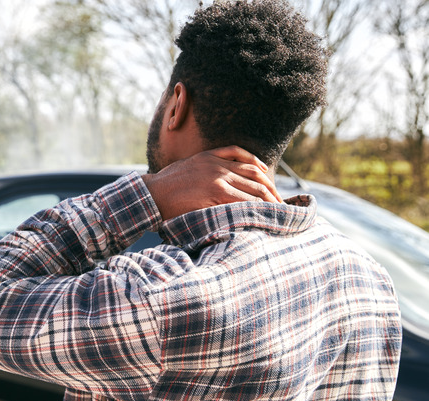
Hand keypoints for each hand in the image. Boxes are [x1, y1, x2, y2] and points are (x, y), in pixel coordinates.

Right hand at [142, 146, 282, 220]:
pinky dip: (255, 207)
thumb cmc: (164, 185)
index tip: (270, 185)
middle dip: (271, 189)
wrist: (151, 194)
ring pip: (252, 188)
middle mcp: (218, 165)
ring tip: (277, 211)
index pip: (246, 160)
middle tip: (280, 202)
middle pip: (255, 174)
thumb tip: (217, 181)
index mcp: (211, 156)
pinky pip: (242, 200)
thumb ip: (204, 168)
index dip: (262, 173)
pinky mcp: (215, 193)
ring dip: (268, 200)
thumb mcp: (186, 167)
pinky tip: (262, 213)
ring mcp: (218, 178)